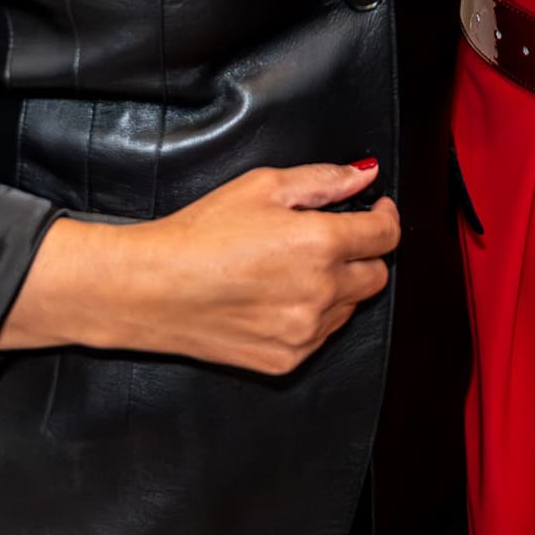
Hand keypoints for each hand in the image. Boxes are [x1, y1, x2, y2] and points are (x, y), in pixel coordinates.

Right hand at [0, 161, 397, 374]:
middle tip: (332, 238)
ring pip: (349, 307)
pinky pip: (321, 335)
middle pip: (376, 275)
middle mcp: (320, 293)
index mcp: (320, 245)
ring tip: (292, 268)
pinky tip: (277, 297)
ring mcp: (304, 332)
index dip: (385, 216)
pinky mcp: (286, 360)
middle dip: (363, 253)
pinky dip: (312, 316)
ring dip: (337, 286)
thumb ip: (323, 180)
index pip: (386, 235)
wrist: (149, 289)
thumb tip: (365, 175)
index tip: (375, 208)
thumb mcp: (262, 186)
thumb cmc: (199, 233)